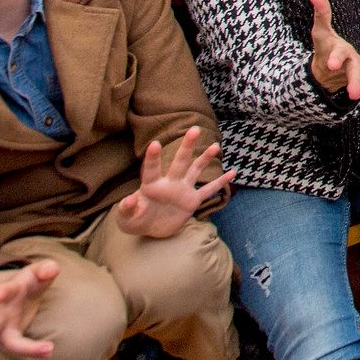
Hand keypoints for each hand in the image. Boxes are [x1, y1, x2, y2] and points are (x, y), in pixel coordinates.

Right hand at [0, 262, 58, 359]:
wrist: (19, 293)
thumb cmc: (30, 281)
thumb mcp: (37, 271)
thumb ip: (45, 269)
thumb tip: (51, 271)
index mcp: (9, 291)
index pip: (5, 290)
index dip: (2, 292)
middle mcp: (2, 312)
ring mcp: (6, 328)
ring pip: (8, 342)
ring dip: (24, 349)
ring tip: (46, 353)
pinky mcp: (14, 338)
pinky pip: (22, 347)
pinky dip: (34, 351)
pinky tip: (48, 352)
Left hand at [115, 126, 233, 238]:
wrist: (149, 230)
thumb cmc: (134, 220)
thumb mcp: (126, 219)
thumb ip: (126, 210)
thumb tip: (128, 200)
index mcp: (151, 186)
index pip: (152, 170)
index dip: (153, 158)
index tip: (155, 143)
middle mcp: (169, 183)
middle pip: (179, 162)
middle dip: (186, 147)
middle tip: (194, 129)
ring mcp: (182, 190)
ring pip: (195, 170)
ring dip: (205, 159)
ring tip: (215, 146)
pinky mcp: (192, 201)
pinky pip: (208, 190)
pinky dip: (220, 183)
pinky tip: (232, 172)